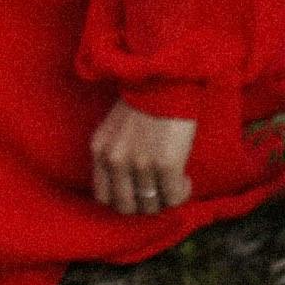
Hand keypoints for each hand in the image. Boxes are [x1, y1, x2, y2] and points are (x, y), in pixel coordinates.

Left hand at [90, 101, 195, 218]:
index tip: (137, 193)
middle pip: (125, 206)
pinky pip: (173, 197)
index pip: (103, 196)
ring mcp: (140, 164)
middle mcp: (115, 161)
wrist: (164, 78)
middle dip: (143, 205)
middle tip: (158, 193)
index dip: (123, 199)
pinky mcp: (166, 165)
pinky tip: (185, 180)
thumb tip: (128, 183)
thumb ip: (115, 153)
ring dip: (164, 200)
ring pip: (150, 206)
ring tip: (173, 185)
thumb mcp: (114, 128)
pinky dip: (181, 193)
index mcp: (99, 150)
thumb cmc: (143, 100)